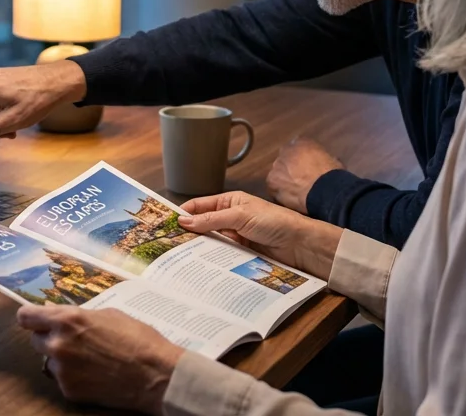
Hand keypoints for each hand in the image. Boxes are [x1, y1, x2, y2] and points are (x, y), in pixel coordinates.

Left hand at [17, 305, 183, 413]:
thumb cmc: (137, 339)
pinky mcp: (69, 391)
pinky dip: (74, 376)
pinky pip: (63, 379)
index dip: (31, 317)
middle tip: (72, 340)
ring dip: (62, 358)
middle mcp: (59, 344)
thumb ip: (78, 315)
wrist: (156, 375)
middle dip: (49, 338)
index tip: (35, 319)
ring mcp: (63, 370)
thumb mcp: (108, 315)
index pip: (26, 317)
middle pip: (35, 340)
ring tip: (89, 359)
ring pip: (50, 361)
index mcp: (68, 320)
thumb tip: (56, 313)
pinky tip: (95, 373)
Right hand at [179, 191, 341, 279]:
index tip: (166, 223)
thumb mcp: (240, 216)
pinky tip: (199, 264)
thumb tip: (184, 221)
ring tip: (178, 256)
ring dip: (198, 247)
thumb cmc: (275, 222)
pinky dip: (210, 258)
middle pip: (202, 225)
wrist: (299, 245)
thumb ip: (212, 220)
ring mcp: (235, 236)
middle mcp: (230, 218)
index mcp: (230, 201)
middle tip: (167, 243)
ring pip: (210, 241)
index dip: (183, 213)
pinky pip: (220, 254)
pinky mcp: (240, 252)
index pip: (200, 205)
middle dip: (188, 232)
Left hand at [267, 138, 343, 213]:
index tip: (305, 167)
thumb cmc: (333, 175)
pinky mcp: (271, 181)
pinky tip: (289, 197)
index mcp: (302, 142)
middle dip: (290, 168)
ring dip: (284, 179)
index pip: (297, 147)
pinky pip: (273, 186)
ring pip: (278, 172)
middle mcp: (286, 151)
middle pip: (285, 159)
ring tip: (294, 190)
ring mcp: (277, 165)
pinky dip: (279, 191)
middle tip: (299, 179)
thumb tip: (321, 162)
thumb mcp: (332, 159)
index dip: (301, 159)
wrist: (325, 190)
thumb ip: (321, 157)